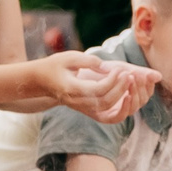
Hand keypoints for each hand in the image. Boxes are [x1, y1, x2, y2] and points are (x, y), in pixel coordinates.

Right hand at [40, 53, 158, 122]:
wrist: (41, 81)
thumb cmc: (55, 65)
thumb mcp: (69, 57)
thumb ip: (89, 61)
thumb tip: (107, 67)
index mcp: (71, 89)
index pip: (97, 90)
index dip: (111, 81)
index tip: (119, 69)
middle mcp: (76, 102)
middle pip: (105, 102)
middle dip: (121, 88)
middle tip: (130, 74)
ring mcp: (81, 107)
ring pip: (107, 108)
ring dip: (122, 96)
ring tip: (130, 80)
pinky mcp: (87, 109)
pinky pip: (106, 112)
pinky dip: (119, 106)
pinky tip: (127, 92)